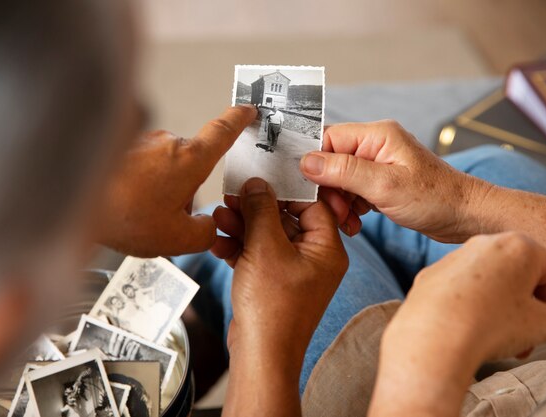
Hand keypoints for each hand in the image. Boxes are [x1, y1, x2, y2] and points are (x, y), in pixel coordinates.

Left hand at [96, 105, 256, 256]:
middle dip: (183, 191)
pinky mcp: (120, 148)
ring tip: (134, 215)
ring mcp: (141, 143)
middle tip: (164, 219)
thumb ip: (205, 233)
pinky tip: (121, 207)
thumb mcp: (178, 239)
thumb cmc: (123, 216)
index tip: (247, 111)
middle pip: (189, 166)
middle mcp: (167, 144)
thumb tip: (207, 227)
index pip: (223, 132)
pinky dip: (136, 186)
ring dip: (157, 190)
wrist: (70, 203)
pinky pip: (139, 167)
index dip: (238, 120)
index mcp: (190, 160)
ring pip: (163, 168)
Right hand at [214, 178, 347, 416]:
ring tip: (218, 218)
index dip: (284, 189)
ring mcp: (293, 271)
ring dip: (241, 226)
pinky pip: (258, 254)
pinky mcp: (274, 282)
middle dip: (254, 209)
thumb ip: (261, 210)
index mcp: (326, 249)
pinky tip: (218, 241)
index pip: (311, 204)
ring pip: (267, 236)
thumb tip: (257, 184)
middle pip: (285, 218)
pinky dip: (239, 247)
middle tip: (231, 197)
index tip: (260, 177)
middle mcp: (314, 258)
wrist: (260, 355)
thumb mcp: (265, 248)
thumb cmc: (272, 308)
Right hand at [300, 121, 489, 242]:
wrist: (466, 216)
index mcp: (377, 135)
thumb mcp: (385, 186)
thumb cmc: (436, 198)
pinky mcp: (381, 181)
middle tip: (336, 212)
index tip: (310, 187)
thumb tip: (307, 162)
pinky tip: (356, 222)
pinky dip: (349, 207)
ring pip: (339, 178)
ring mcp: (378, 163)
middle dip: (328, 189)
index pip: (327, 138)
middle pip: (330, 160)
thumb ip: (344, 171)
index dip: (314, 163)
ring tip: (348, 221)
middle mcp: (375, 144)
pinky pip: (352, 190)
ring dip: (338, 202)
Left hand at [370, 232, 545, 416]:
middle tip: (525, 340)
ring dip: (498, 311)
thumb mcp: (542, 326)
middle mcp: (483, 244)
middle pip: (516, 277)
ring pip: (487, 284)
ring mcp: (452, 258)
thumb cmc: (488, 325)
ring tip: (496, 342)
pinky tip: (467, 332)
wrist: (432, 338)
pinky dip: (468, 309)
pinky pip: (459, 291)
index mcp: (517, 246)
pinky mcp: (429, 276)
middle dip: (525, 310)